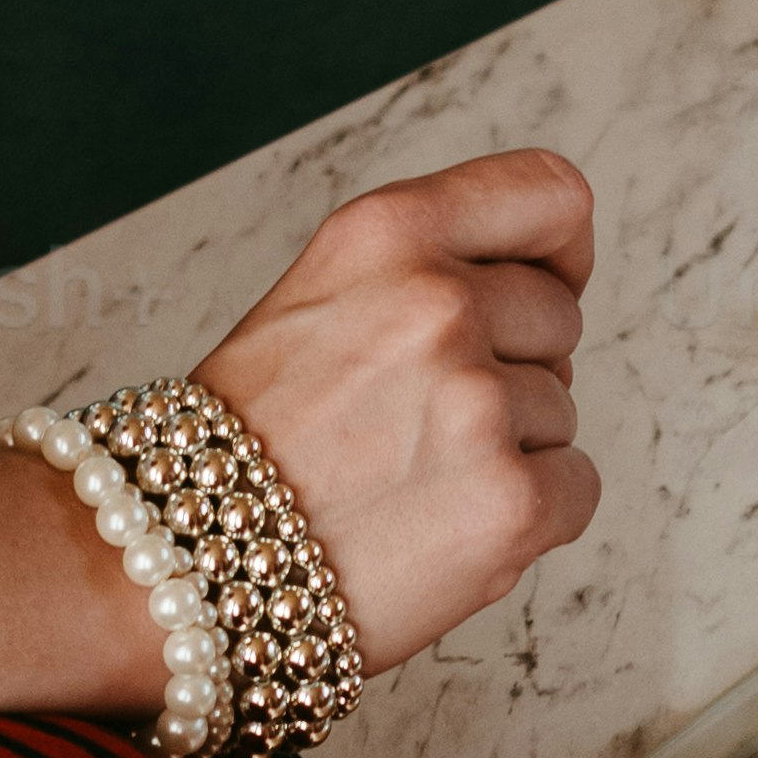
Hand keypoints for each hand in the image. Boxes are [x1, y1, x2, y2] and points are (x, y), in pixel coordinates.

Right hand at [200, 153, 598, 679]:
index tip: (541, 289)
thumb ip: (431, 267)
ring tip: (407, 479)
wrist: (180, 562)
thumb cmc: (249, 439)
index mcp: (387, 233)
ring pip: (563, 412)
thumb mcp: (324, 294)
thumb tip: (552, 290)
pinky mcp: (509, 502)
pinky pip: (577, 488)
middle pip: (560, 319)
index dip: (560, 252)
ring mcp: (476, 404)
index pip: (552, 196)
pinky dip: (529, 517)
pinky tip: (442, 526)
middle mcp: (437, 302)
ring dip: (507, 449)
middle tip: (415, 420)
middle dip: (511, 368)